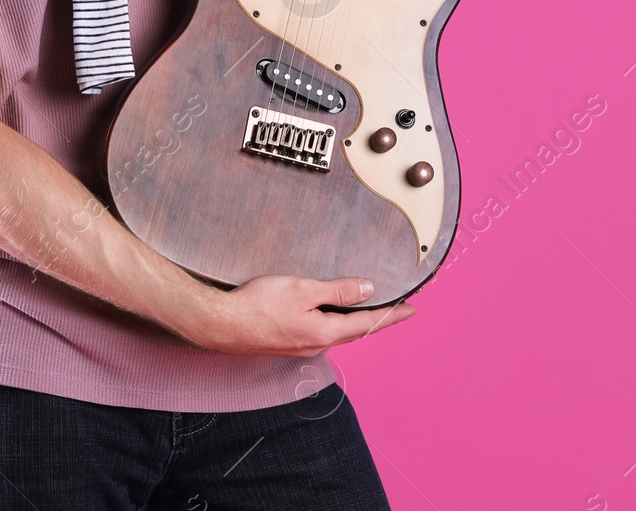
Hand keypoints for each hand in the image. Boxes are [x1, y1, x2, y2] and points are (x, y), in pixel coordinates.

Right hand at [185, 273, 414, 357]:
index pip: (368, 323)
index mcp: (325, 332)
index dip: (391, 315)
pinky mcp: (288, 343)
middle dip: (378, 319)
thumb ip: (337, 291)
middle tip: (397, 309)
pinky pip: (322, 333)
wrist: (223, 325)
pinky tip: (331, 315)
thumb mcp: (303, 289)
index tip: (412, 309)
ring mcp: (302, 347)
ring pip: (339, 333)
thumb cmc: (259, 305)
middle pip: (356, 332)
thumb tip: (368, 289)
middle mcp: (317, 345)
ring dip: (357, 321)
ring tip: (369, 309)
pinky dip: (336, 323)